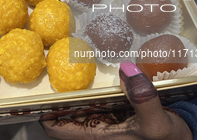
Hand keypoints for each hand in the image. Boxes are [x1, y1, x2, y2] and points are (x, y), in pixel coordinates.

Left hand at [39, 60, 192, 139]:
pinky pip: (98, 97)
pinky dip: (95, 86)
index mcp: (97, 136)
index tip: (40, 91)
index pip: (56, 129)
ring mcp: (105, 118)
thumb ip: (143, 99)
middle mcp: (96, 128)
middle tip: (54, 67)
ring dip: (76, 88)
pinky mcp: (116, 110)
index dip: (44, 112)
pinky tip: (98, 71)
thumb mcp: (157, 124)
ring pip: (80, 103)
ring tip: (71, 63)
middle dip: (59, 94)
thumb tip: (127, 68)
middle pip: (65, 112)